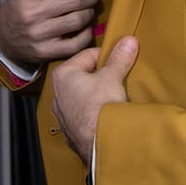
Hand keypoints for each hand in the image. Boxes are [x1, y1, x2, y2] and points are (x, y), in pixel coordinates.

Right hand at [0, 0, 103, 69]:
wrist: (4, 38)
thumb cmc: (21, 9)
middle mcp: (32, 13)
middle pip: (76, 0)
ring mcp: (39, 34)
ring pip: (79, 19)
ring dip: (90, 13)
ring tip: (88, 10)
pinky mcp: (46, 52)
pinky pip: (77, 42)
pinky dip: (87, 33)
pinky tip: (85, 28)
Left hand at [50, 37, 138, 165]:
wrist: (99, 144)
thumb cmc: (100, 106)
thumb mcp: (113, 77)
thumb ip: (120, 58)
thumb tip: (128, 40)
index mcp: (63, 75)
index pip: (88, 55)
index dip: (107, 56)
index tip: (120, 60)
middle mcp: (57, 94)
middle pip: (85, 77)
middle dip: (102, 76)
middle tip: (119, 78)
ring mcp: (63, 115)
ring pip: (84, 97)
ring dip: (98, 95)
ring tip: (115, 97)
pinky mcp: (71, 132)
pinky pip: (84, 115)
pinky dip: (95, 113)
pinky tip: (107, 115)